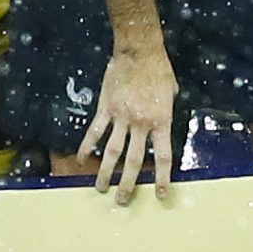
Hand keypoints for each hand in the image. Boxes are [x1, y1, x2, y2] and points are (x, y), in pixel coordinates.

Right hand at [80, 45, 176, 204]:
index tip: (161, 195)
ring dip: (105, 172)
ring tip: (101, 188)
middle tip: (123, 201)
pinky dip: (86, 147)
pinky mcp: (106, 108)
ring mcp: (121, 117)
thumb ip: (166, 113)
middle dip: (129, 184)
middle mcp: (141, 123)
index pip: (164, 157)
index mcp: (161, 121)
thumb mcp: (172, 92)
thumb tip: (162, 124)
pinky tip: (80, 160)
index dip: (163, 178)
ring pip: (111, 152)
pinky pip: (94, 132)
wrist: (139, 50)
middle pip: (134, 161)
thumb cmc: (159, 69)